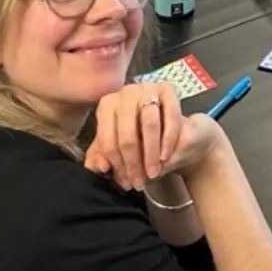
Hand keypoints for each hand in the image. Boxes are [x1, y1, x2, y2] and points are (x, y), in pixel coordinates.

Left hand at [85, 82, 222, 188]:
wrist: (165, 122)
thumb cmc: (137, 136)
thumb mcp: (115, 147)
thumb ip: (101, 158)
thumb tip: (100, 166)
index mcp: (107, 105)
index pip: (108, 141)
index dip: (117, 166)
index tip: (126, 183)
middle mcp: (125, 92)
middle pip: (127, 135)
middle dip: (134, 164)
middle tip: (139, 182)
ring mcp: (147, 88)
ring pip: (150, 124)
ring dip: (151, 154)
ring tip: (153, 172)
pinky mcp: (168, 88)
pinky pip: (171, 117)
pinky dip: (168, 140)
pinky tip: (165, 156)